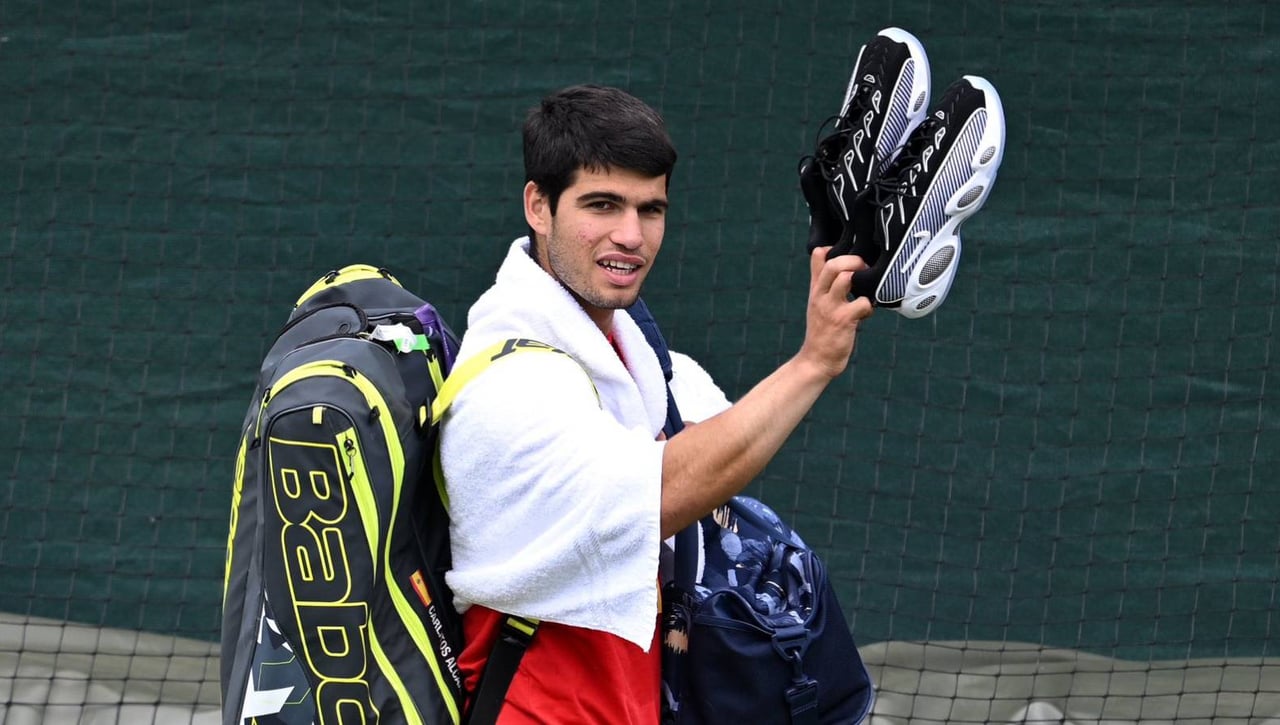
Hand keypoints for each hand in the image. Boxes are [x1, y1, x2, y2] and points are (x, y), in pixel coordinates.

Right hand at [799, 246, 873, 378]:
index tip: (849, 252)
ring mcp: (831, 307)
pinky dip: (870, 305)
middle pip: (832, 263)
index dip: (835, 247)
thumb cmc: (822, 332)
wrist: (816, 361)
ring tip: (868, 288)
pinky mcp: (843, 321)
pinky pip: (862, 303)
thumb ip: (826, 285)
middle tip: (865, 270)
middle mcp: (821, 295)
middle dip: (853, 260)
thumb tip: (841, 267)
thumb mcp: (817, 303)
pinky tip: (868, 313)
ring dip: (862, 279)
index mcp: (816, 288)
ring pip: (845, 278)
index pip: (818, 255)